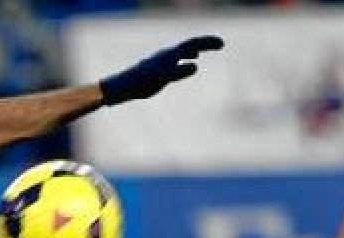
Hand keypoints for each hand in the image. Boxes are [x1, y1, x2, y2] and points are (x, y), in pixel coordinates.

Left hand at [100, 35, 223, 105]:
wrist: (122, 87)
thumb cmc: (140, 83)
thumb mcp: (162, 78)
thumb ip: (178, 72)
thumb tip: (195, 65)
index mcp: (169, 55)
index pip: (192, 44)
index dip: (207, 42)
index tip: (221, 44)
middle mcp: (166, 55)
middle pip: (189, 46)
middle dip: (204, 44)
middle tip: (220, 45)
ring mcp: (161, 63)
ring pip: (181, 53)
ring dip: (194, 50)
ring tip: (201, 53)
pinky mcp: (157, 71)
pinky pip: (175, 61)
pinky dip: (184, 60)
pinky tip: (187, 65)